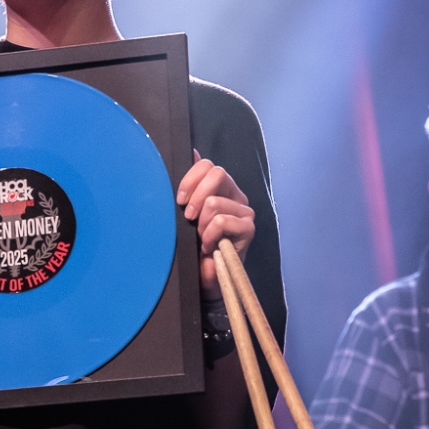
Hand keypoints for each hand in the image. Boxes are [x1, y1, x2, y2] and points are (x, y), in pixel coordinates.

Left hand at [176, 151, 254, 302]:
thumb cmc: (193, 244)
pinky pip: (221, 221)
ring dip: (201, 224)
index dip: (190, 178)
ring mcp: (245, 212)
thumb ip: (191, 184)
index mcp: (221, 188)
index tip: (179, 200)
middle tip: (188, 217)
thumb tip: (192, 151)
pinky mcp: (249, 229)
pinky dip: (209, 236)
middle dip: (196, 195)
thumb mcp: (186, 211)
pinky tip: (209, 247)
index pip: (208, 165)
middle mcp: (236, 196)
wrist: (203, 277)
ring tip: (201, 238)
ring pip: (214, 202)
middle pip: (217, 173)